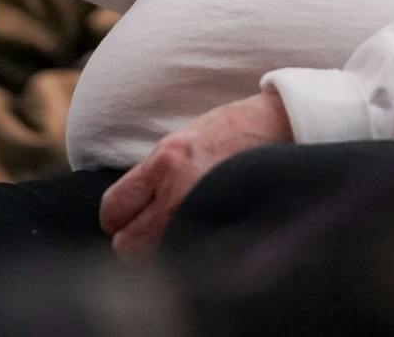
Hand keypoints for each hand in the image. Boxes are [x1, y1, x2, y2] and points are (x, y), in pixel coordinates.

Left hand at [98, 89, 292, 259]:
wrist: (280, 129)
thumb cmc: (230, 134)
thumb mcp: (180, 142)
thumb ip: (151, 177)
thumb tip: (124, 214)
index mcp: (165, 161)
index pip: (113, 209)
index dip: (116, 220)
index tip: (127, 220)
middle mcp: (179, 189)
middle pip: (128, 246)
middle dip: (134, 243)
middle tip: (151, 233)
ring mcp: (201, 212)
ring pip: (154, 262)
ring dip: (159, 256)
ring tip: (175, 240)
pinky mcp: (225, 227)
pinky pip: (189, 264)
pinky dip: (187, 262)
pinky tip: (196, 246)